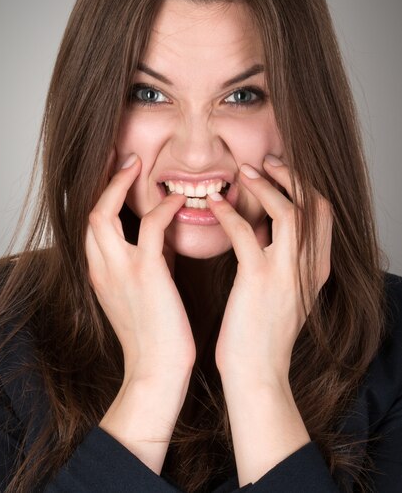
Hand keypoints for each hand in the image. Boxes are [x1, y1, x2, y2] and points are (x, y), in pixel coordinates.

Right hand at [85, 153, 195, 383]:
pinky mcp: (145, 273)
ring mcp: (119, 269)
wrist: (158, 370)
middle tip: (125, 159)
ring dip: (120, 184)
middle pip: (88, 212)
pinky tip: (179, 200)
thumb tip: (161, 234)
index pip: (92, 225)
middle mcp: (101, 268)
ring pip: (102, 212)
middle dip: (104, 182)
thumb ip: (147, 260)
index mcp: (100, 274)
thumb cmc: (156, 333)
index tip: (118, 175)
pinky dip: (163, 207)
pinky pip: (148, 225)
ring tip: (140, 165)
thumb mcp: (142, 291)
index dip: (103, 196)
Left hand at [207, 155, 332, 385]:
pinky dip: (230, 213)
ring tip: (243, 172)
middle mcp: (310, 267)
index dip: (303, 186)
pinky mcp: (259, 280)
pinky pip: (246, 233)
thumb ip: (283, 261)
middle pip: (313, 204)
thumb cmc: (263, 334)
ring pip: (288, 211)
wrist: (257, 373)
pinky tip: (214, 204)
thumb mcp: (286, 294)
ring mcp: (286, 273)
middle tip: (265, 162)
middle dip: (290, 176)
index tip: (279, 172)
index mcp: (317, 269)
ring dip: (265, 186)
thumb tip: (265, 230)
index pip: (322, 213)